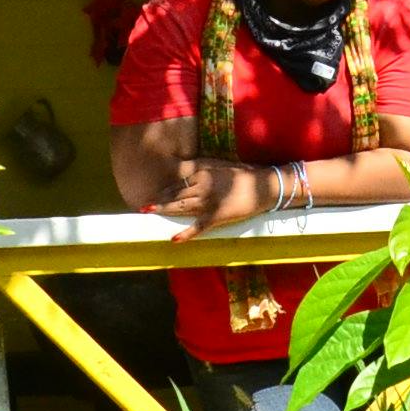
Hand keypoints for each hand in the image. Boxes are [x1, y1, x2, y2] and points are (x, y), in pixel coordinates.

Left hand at [153, 160, 274, 236]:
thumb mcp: (222, 171)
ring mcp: (209, 202)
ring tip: (150, 213)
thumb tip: (193, 181)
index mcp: (204, 175)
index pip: (179, 184)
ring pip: (181, 207)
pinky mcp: (217, 216)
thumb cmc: (246, 178)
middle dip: (160, 201)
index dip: (165, 191)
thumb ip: (206, 176)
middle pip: (176, 195)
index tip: (155, 196)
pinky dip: (186, 234)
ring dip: (165, 210)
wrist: (265, 186)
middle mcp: (203, 187)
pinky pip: (198, 226)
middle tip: (145, 207)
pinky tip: (175, 239)